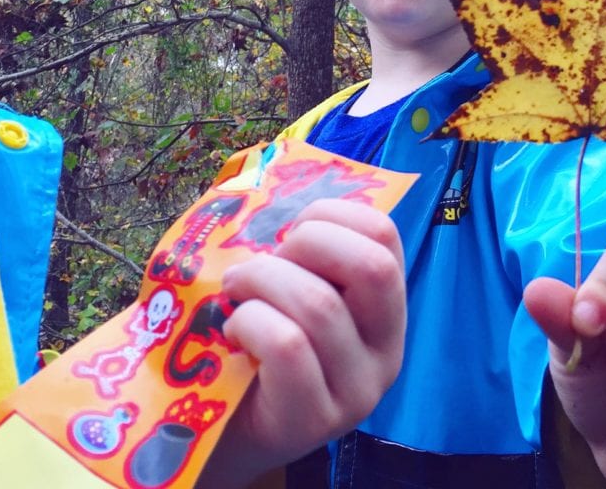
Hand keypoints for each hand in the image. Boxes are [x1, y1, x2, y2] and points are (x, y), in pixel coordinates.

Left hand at [197, 198, 405, 487]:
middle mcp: (386, 350)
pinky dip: (249, 320)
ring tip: (235, 290)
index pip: (384, 235)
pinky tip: (233, 328)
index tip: (290, 229)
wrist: (219, 427)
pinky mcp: (313, 419)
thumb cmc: (253, 340)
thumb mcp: (289, 287)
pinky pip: (287, 346)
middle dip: (306, 242)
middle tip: (268, 257)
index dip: (332, 213)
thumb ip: (296, 247)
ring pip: (319, 304)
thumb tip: (268, 179)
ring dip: (261, 280)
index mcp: (385, 307)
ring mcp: (355, 390)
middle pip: (372, 266)